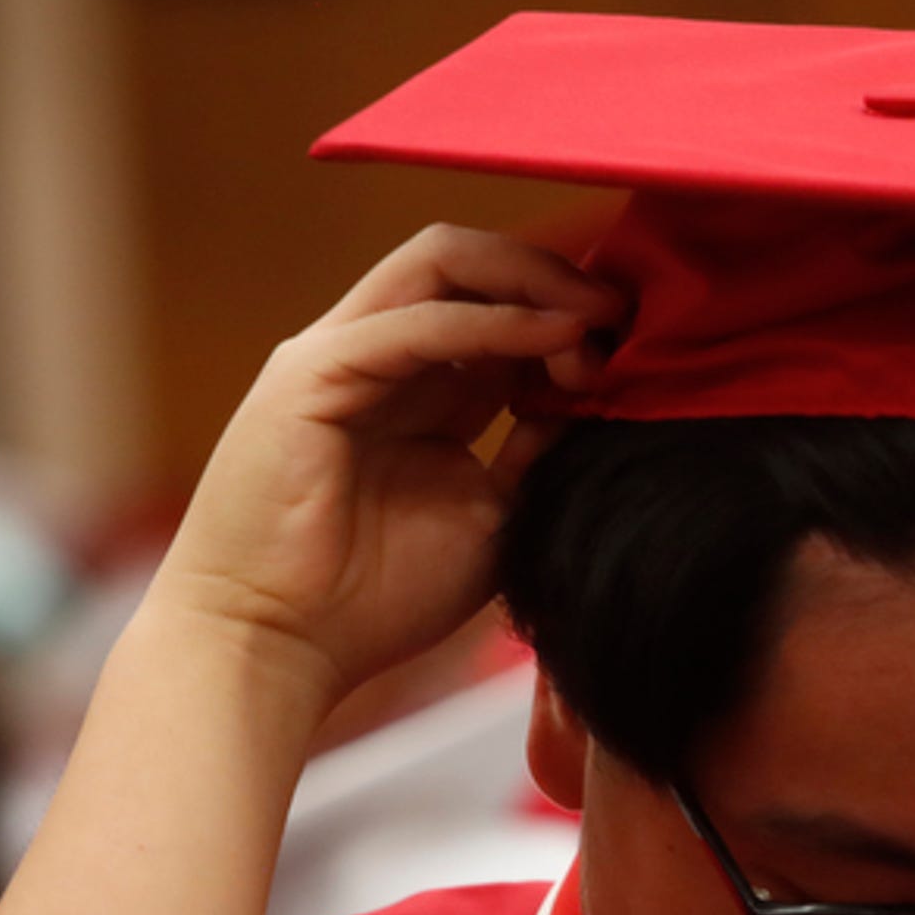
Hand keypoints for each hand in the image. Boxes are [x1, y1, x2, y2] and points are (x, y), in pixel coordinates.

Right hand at [145, 224, 621, 724]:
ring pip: (439, 264)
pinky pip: (416, 322)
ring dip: (531, 283)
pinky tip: (555, 338)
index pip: (493, 304)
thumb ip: (535, 452)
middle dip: (555, 276)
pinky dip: (493, 323)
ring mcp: (336, 355)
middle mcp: (372, 354)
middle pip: (468, 263)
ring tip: (599, 317)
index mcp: (412, 385)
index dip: (567, 311)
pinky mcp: (311, 375)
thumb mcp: (490, 515)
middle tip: (624, 314)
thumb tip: (595, 398)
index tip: (635, 348)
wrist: (280, 650)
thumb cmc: (373, 599)